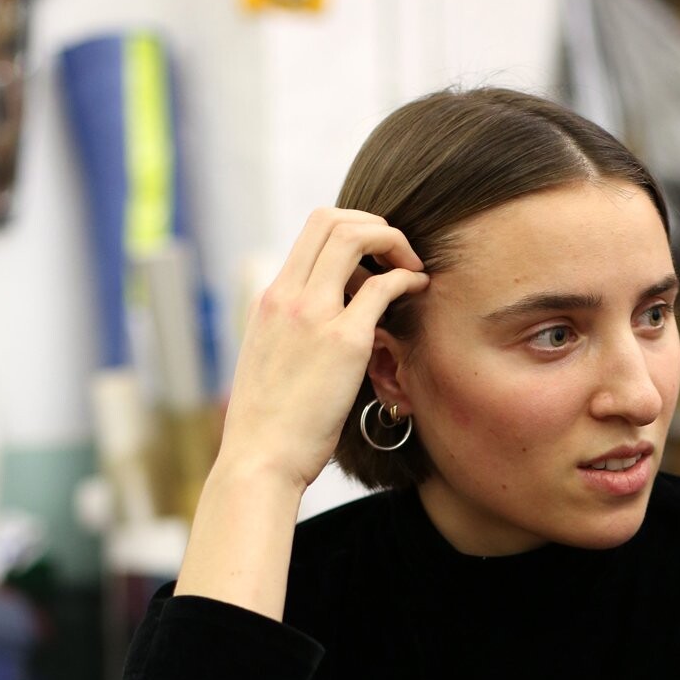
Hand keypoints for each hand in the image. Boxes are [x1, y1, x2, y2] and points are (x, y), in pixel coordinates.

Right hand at [219, 207, 429, 493]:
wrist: (259, 460)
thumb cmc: (269, 426)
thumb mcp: (269, 363)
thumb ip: (291, 334)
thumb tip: (317, 332)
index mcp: (269, 299)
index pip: (311, 230)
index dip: (352, 227)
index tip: (375, 255)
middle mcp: (287, 296)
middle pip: (331, 219)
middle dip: (374, 224)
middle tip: (399, 254)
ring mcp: (313, 315)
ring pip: (354, 236)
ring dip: (392, 242)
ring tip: (413, 268)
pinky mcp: (343, 342)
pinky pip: (382, 287)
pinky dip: (407, 278)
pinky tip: (420, 290)